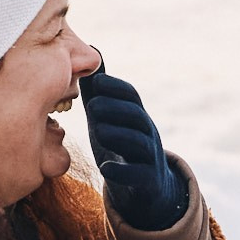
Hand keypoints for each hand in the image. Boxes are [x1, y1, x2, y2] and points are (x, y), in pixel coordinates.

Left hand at [83, 69, 190, 232]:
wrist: (145, 187)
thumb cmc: (121, 144)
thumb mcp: (108, 117)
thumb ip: (99, 91)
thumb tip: (89, 52)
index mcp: (135, 115)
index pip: (131, 96)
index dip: (115, 86)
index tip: (96, 81)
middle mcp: (146, 133)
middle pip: (137, 116)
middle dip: (117, 108)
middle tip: (92, 106)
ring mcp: (150, 157)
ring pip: (140, 143)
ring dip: (119, 135)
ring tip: (98, 131)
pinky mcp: (148, 181)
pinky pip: (140, 175)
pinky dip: (123, 171)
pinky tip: (105, 168)